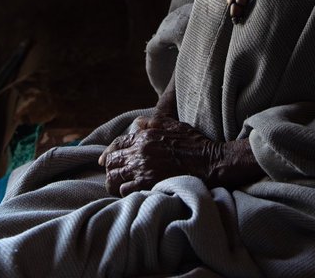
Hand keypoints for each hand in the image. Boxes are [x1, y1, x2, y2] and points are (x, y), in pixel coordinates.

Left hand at [98, 115, 221, 195]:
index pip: (116, 144)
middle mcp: (140, 152)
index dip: (109, 153)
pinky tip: (130, 193)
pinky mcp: (148, 185)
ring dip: (114, 182)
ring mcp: (143, 169)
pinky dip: (124, 192)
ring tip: (118, 186)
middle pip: (112, 162)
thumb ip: (153, 122)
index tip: (105, 161)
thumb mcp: (173, 124)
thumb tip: (138, 123)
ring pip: (114, 178)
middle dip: (111, 168)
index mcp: (144, 136)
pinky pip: (125, 190)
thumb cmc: (194, 143)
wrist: (209, 162)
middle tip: (115, 174)